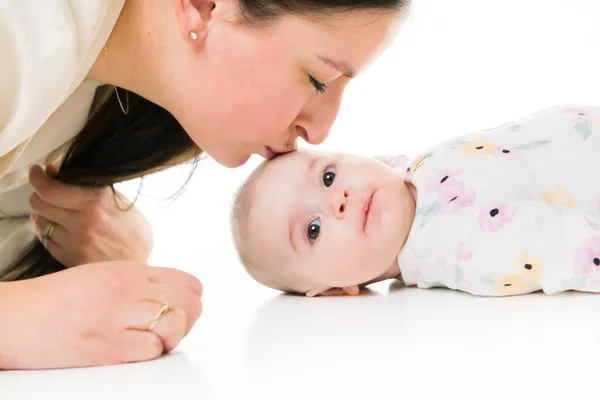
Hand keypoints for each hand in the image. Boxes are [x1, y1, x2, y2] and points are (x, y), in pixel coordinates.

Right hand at [0, 261, 202, 369]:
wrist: (14, 318)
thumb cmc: (55, 300)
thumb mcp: (103, 276)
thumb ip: (138, 283)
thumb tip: (172, 297)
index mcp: (130, 270)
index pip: (190, 282)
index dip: (191, 302)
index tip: (179, 312)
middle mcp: (128, 289)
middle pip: (191, 303)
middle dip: (188, 321)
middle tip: (168, 330)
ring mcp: (118, 316)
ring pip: (177, 324)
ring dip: (171, 338)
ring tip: (152, 341)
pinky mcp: (107, 346)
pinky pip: (153, 349)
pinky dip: (150, 354)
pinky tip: (133, 350)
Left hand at [28, 165, 153, 265]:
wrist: (140, 266)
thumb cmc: (134, 233)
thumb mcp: (121, 202)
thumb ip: (91, 188)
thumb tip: (58, 173)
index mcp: (96, 203)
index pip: (50, 189)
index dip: (38, 178)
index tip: (37, 172)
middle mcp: (82, 222)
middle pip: (39, 203)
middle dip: (40, 195)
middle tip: (48, 192)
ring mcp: (74, 243)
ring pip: (41, 222)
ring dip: (45, 215)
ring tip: (57, 213)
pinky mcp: (69, 259)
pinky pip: (47, 241)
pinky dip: (50, 233)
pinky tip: (63, 231)